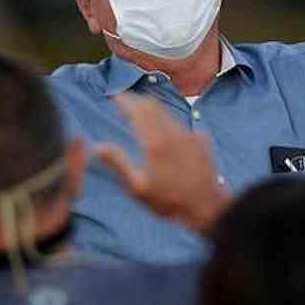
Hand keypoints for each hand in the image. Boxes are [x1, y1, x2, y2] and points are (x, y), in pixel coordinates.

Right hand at [94, 94, 230, 233]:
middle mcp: (173, 133)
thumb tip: (98, 147)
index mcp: (155, 143)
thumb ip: (118, 164)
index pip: (138, 110)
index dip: (125, 101)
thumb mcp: (138, 188)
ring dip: (153, 109)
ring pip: (168, 112)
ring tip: (142, 113)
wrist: (206, 208)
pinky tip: (165, 131)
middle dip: (137, 100)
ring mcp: (190, 135)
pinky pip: (181, 124)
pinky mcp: (201, 140)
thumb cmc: (170, 201)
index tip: (114, 97)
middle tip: (125, 102)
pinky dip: (168, 122)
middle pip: (153, 105)